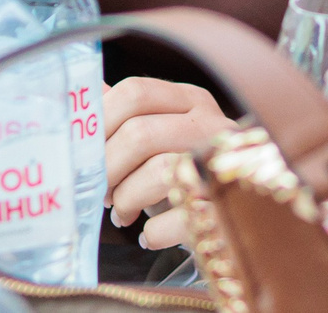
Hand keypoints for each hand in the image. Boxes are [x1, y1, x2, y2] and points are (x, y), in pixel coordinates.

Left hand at [102, 78, 231, 248]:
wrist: (245, 216)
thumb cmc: (189, 172)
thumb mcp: (162, 135)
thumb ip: (127, 116)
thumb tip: (82, 97)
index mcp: (191, 100)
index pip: (135, 92)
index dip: (99, 122)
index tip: (86, 153)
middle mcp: (212, 125)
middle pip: (140, 133)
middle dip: (107, 168)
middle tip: (101, 192)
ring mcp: (225, 165)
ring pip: (159, 171)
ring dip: (127, 200)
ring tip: (122, 214)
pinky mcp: (229, 208)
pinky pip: (178, 218)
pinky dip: (153, 232)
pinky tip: (148, 236)